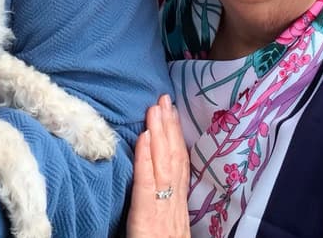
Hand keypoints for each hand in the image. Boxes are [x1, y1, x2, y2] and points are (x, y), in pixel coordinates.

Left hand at [125, 94, 189, 237]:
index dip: (177, 139)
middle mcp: (174, 204)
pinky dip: (146, 156)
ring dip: (159, 131)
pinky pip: (147, 181)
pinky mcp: (147, 215)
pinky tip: (143, 136)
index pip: (179, 167)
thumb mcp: (164, 231)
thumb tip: (155, 189)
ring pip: (164, 163)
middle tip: (165, 98)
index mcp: (177, 208)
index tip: (173, 114)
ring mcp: (163, 208)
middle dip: (170, 126)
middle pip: (174, 158)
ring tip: (156, 107)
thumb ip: (161, 210)